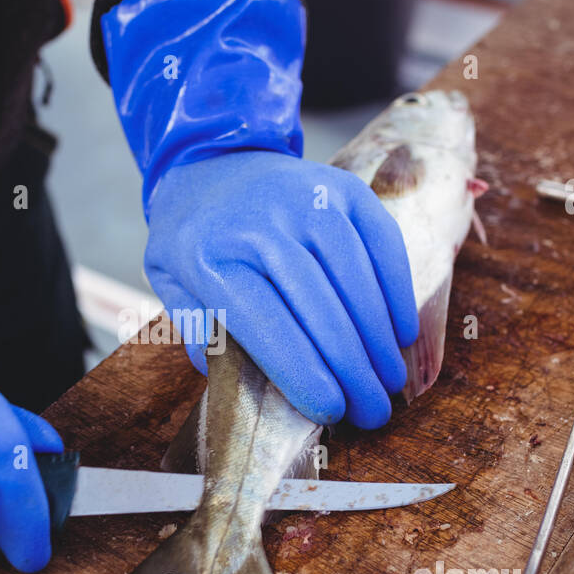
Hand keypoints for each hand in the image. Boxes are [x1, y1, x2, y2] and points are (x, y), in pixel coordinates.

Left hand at [144, 151, 417, 427]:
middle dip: (351, 368)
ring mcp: (306, 200)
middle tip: (372, 412)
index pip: (266, 326)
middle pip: (318, 307)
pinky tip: (402, 333)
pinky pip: (381, 244)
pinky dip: (396, 291)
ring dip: (378, 338)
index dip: (303, 372)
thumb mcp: (171, 286)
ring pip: (355, 277)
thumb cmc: (196, 240)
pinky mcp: (344, 188)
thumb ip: (204, 334)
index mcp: (211, 258)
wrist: (212, 160)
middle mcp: (261, 225)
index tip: (330, 411)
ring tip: (390, 381)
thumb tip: (250, 387)